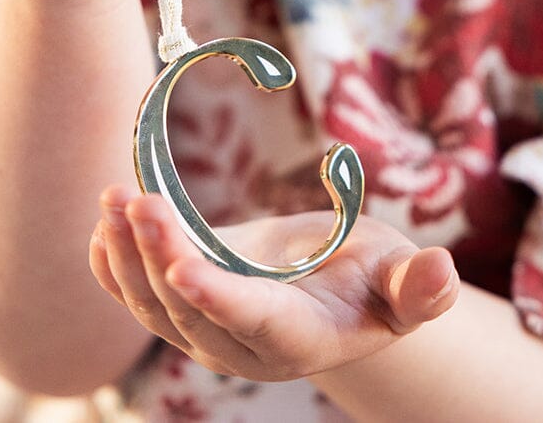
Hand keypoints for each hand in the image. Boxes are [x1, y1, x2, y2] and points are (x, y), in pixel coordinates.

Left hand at [89, 187, 458, 381]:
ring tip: (111, 199)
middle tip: (137, 199)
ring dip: (126, 254)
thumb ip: (417, 287)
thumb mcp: (401, 277)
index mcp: (297, 337)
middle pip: (188, 310)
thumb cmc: (376, 280)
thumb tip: (442, 277)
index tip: (182, 270)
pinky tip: (100, 226)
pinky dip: (113, 265)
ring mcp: (207, 328)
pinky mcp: (185, 303)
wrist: (339, 294)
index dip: (216, 298)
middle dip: (158, 256)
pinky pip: (138, 295)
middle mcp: (242, 343)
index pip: (249, 320)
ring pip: (152, 305)